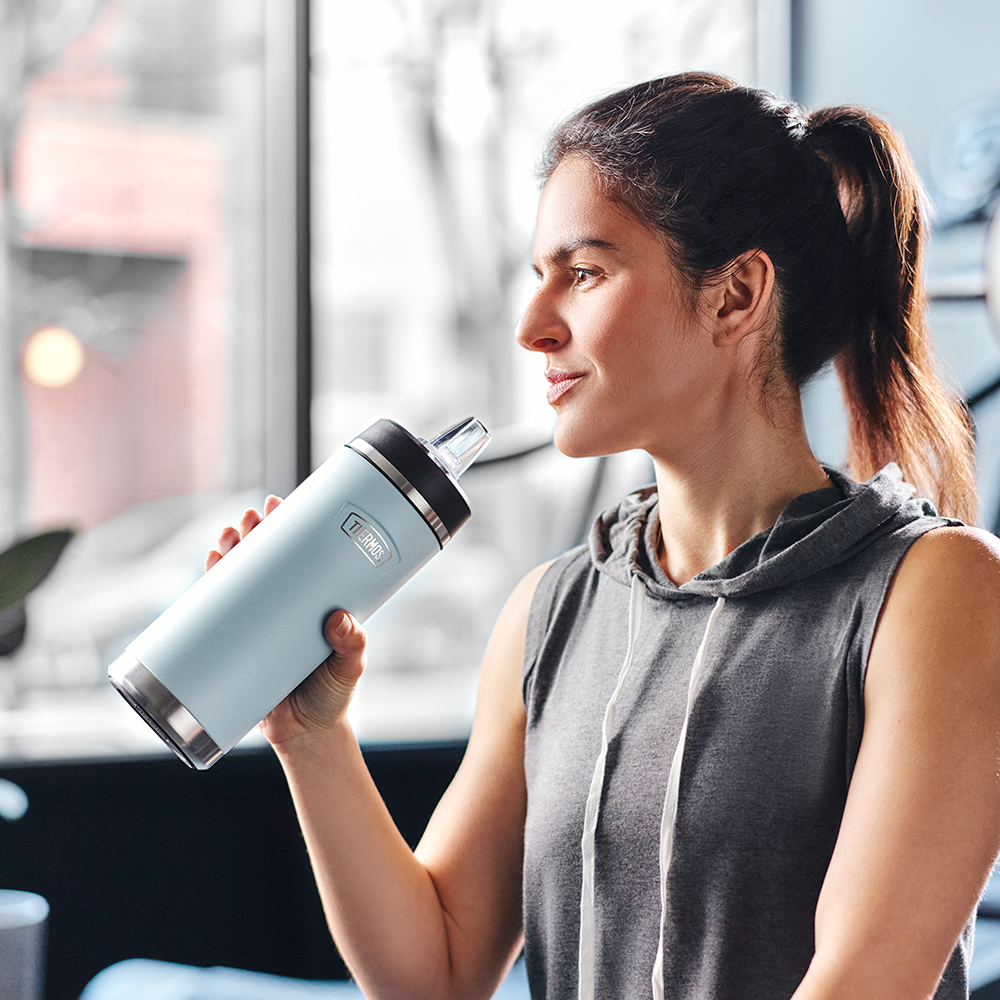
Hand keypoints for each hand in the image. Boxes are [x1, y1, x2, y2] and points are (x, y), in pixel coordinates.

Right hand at [204, 496, 368, 746]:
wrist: (306, 737)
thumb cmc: (333, 697)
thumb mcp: (349, 668)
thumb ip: (351, 645)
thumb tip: (339, 619)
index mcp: (312, 603)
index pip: (299, 555)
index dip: (286, 527)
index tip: (279, 504)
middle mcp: (284, 608)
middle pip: (265, 559)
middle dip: (254, 533)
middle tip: (251, 518)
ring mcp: (258, 625)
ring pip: (240, 579)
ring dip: (230, 552)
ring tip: (229, 536)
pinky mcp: (235, 647)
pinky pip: (218, 612)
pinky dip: (211, 588)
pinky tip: (209, 565)